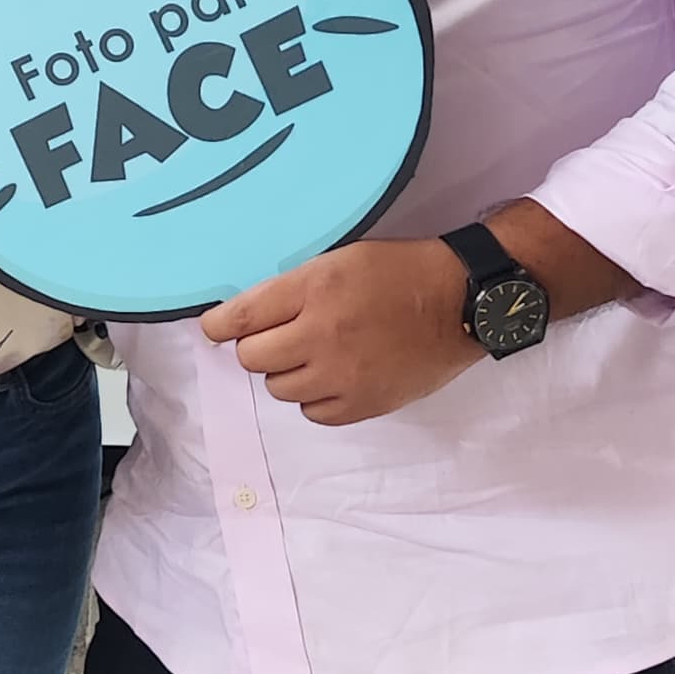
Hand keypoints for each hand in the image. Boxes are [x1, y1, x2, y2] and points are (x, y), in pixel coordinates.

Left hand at [202, 238, 474, 424]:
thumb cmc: (398, 273)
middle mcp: (321, 334)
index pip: (240, 318)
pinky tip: (334, 378)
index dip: (218, 326)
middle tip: (281, 337)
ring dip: (287, 373)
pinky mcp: (362, 404)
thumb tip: (244, 318)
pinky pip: (312, 413)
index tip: (215, 329)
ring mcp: (342, 375)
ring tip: (315, 355)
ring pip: (279, 389)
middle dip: (258, 347)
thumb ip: (292, 289)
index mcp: (314, 289)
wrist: (459, 302)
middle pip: (252, 359)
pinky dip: (315, 398)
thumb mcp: (340, 260)